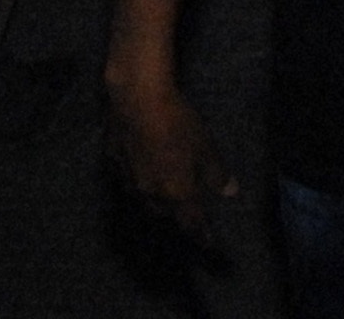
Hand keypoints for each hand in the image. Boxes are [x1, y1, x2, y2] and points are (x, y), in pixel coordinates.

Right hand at [106, 69, 240, 247]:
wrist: (137, 99)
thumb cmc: (178, 123)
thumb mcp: (206, 147)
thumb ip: (216, 173)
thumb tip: (230, 191)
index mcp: (176, 191)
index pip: (191, 221)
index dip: (201, 233)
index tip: (208, 243)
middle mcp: (150, 191)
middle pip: (164, 211)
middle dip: (176, 211)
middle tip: (186, 203)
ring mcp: (128, 177)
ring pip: (143, 196)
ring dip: (155, 196)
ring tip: (163, 185)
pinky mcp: (114, 159)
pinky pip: (127, 175)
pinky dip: (138, 174)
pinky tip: (142, 161)